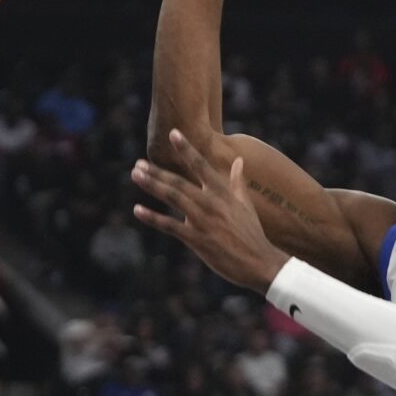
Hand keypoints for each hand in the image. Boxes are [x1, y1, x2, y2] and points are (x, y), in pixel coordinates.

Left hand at [132, 131, 287, 291]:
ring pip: (173, 198)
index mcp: (223, 193)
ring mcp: (203, 221)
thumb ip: (237, 182)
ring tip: (135, 175)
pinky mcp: (197, 240)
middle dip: (157, 171)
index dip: (187, 149)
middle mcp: (211, 203)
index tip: (173, 133)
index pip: (202, 166)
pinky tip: (138, 210)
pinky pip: (170, 226)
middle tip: (138, 163)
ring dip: (152, 185)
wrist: (260, 263)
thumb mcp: (246, 205)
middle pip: (179, 182)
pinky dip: (153, 218)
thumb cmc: (253, 234)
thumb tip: (239, 160)